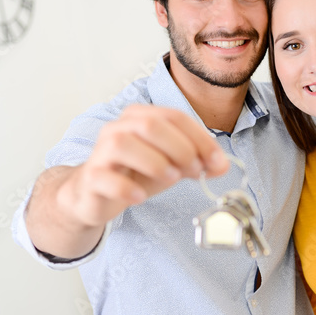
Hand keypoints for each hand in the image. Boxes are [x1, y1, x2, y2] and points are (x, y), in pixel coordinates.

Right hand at [62, 104, 228, 228]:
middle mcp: (118, 128)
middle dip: (180, 148)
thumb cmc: (134, 173)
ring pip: (124, 144)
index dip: (200, 138)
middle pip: (151, 126)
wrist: (96, 194)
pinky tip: (141, 197)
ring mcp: (102, 152)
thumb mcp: (171, 166)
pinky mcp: (92, 177)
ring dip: (155, 162)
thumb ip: (196, 162)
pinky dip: (127, 189)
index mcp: (139, 117)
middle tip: (195, 171)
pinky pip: (107, 178)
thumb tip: (223, 166)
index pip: (174, 117)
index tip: (218, 162)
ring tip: (172, 179)